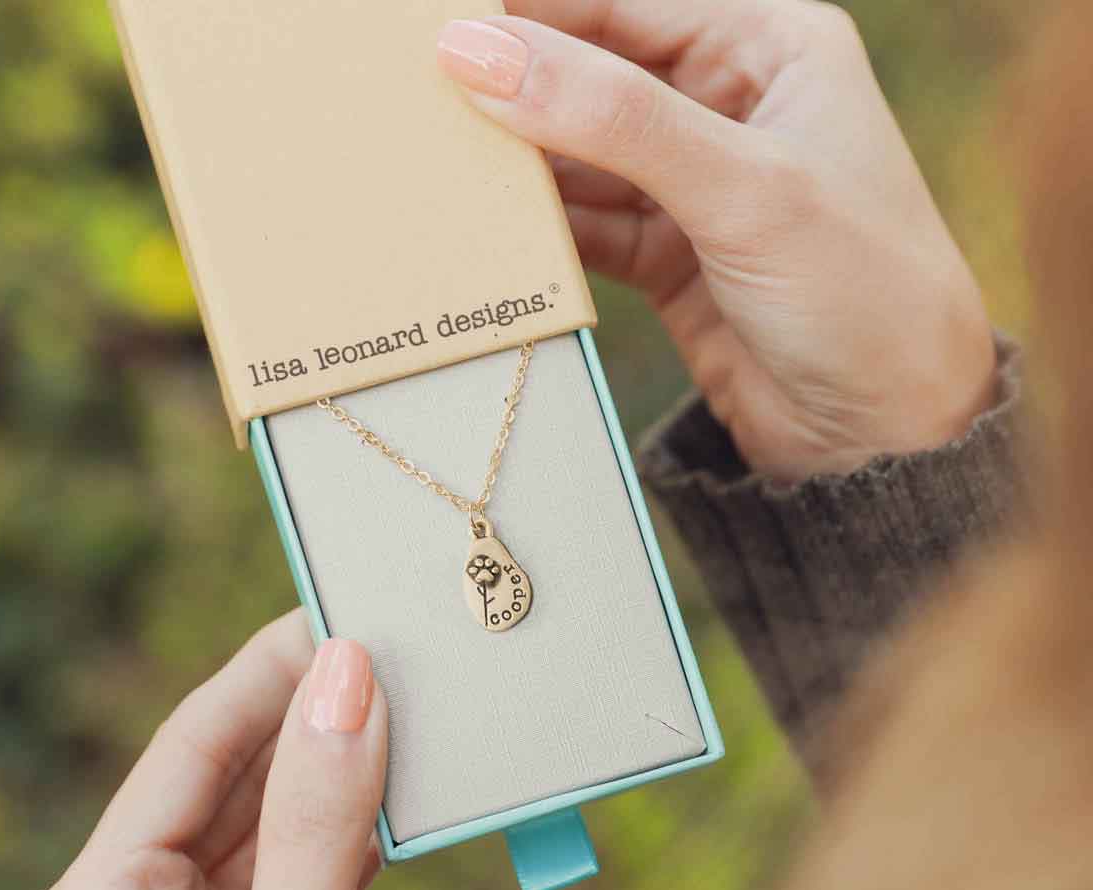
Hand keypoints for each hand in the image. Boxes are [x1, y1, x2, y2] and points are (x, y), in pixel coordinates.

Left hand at [19, 611, 385, 889]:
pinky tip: (393, 796)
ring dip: (329, 773)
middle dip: (303, 717)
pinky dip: (345, 835)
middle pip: (225, 778)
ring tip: (402, 710)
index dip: (264, 675)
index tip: (337, 616)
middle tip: (385, 652)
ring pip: (264, 825)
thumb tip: (347, 682)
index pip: (188, 750)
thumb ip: (318, 829)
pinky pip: (292, 874)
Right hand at [437, 1, 996, 480]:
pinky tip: (488, 230)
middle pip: (592, 78)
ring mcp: (694, 186)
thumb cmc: (861, 289)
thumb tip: (480, 52)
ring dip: (517, 167)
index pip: (622, 4)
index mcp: (769, 47)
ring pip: (580, 157)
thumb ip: (612, 117)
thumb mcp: (742, 187)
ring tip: (435, 165)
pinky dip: (540, 232)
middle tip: (416, 97)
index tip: (438, 26)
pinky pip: (586, 226)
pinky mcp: (668, 258)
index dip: (531, 14)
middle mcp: (728, 105)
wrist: (887, 433)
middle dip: (512, 90)